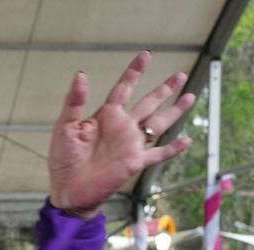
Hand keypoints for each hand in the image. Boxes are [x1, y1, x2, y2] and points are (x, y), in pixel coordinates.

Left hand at [49, 51, 195, 216]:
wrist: (68, 190)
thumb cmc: (63, 160)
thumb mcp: (64, 127)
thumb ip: (74, 102)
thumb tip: (81, 74)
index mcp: (105, 116)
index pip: (124, 89)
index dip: (134, 72)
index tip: (145, 55)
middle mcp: (122, 127)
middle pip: (148, 103)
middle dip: (165, 89)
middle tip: (180, 74)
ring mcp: (131, 144)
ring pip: (159, 123)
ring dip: (175, 111)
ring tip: (190, 97)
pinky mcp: (135, 162)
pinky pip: (158, 154)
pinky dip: (173, 148)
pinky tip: (187, 141)